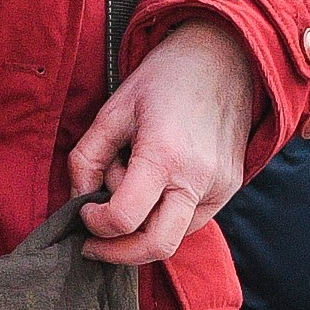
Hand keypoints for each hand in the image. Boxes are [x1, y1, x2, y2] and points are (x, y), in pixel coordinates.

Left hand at [66, 14, 262, 266]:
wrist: (226, 55)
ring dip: (143, 228)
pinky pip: (192, 222)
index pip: (124, 219)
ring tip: (133, 186)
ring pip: (174, 238)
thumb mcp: (112, 110)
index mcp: (164, 154)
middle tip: (94, 243)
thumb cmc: (165, 78)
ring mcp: (220, 186)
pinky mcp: (230, 188)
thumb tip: (79, 200)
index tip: (85, 210)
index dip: (95, 225)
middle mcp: (198, 177)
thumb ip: (86, 158)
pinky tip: (157, 184)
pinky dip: (165, 217)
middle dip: (118, 253)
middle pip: (156, 247)